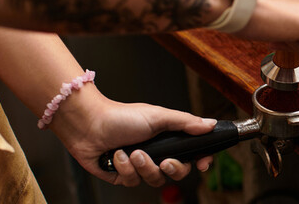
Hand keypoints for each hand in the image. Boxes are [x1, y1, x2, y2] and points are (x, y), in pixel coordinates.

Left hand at [49, 86, 215, 186]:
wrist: (88, 125)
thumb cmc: (120, 116)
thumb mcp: (158, 117)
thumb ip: (186, 122)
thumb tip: (210, 124)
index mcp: (167, 138)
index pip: (192, 154)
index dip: (199, 160)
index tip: (202, 164)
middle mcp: (156, 152)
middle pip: (177, 172)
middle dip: (172, 168)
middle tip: (164, 161)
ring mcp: (139, 165)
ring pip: (154, 180)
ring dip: (143, 166)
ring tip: (132, 152)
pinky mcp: (123, 176)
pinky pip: (132, 182)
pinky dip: (124, 168)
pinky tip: (116, 155)